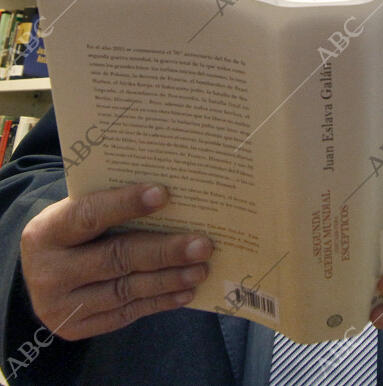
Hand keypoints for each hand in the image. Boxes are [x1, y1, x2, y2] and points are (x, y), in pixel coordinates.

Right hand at [20, 184, 213, 339]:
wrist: (39, 273)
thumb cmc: (71, 232)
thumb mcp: (76, 211)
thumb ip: (110, 205)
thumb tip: (170, 198)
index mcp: (46, 232)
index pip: (89, 215)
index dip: (126, 204)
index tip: (164, 194)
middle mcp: (48, 272)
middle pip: (115, 258)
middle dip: (164, 251)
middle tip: (202, 244)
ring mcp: (60, 306)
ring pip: (125, 290)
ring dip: (169, 280)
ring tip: (201, 268)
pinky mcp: (75, 328)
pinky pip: (125, 314)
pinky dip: (159, 302)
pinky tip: (185, 291)